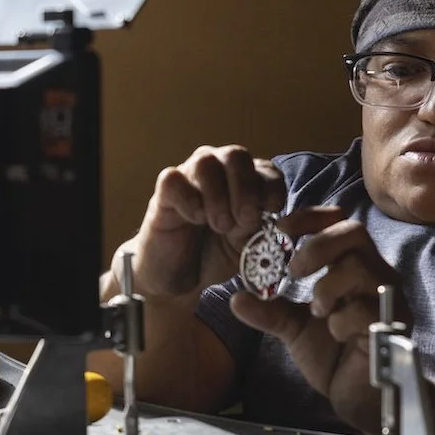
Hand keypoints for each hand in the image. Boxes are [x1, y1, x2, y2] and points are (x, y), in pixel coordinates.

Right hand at [127, 145, 284, 299]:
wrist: (179, 278)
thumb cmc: (215, 255)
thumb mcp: (247, 245)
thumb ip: (258, 226)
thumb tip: (261, 212)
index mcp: (245, 181)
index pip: (266, 170)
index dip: (270, 191)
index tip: (268, 215)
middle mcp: (218, 171)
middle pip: (236, 155)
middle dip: (245, 190)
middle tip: (241, 221)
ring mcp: (189, 177)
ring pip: (205, 162)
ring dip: (218, 197)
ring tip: (219, 226)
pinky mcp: (163, 193)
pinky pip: (174, 180)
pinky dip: (189, 201)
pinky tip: (193, 219)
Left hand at [227, 206, 399, 434]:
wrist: (358, 398)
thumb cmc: (335, 357)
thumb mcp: (295, 329)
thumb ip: (270, 311)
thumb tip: (235, 298)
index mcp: (354, 267)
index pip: (340, 222)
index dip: (312, 217)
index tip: (281, 229)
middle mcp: (376, 275)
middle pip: (353, 233)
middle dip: (317, 247)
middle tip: (294, 270)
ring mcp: (388, 299)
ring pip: (358, 268)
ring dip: (326, 288)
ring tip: (317, 311)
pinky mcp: (393, 325)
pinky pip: (364, 310)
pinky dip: (340, 321)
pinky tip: (337, 336)